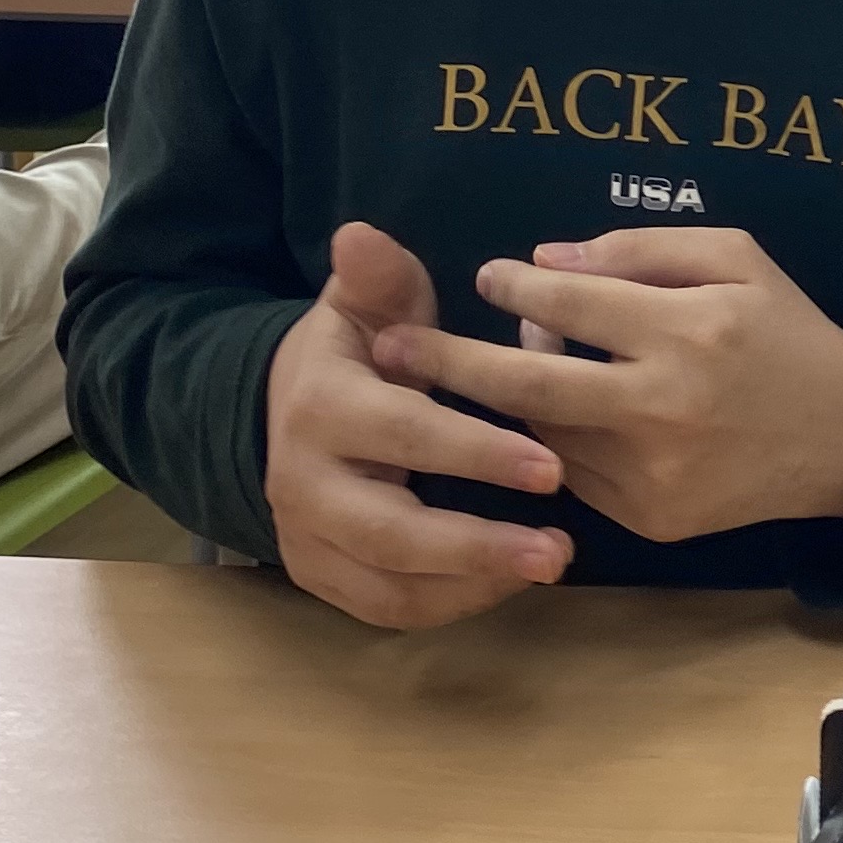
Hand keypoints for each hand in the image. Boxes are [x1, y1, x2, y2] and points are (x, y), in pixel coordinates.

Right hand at [263, 221, 572, 629]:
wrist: (282, 411)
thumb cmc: (354, 352)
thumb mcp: (362, 306)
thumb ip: (378, 277)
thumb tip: (361, 233)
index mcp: (322, 408)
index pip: (406, 434)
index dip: (477, 453)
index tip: (551, 467)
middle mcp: (304, 484)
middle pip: (393, 532)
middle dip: (479, 545)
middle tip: (560, 548)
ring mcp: (309, 539)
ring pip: (390, 586)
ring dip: (473, 585)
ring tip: (551, 565)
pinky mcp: (321, 577)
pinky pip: (386, 609)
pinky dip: (448, 606)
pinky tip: (508, 583)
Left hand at [379, 227, 842, 544]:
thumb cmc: (785, 333)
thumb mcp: (738, 259)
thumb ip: (641, 248)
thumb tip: (544, 259)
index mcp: (689, 331)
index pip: (572, 303)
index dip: (517, 286)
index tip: (489, 275)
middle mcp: (665, 406)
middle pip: (528, 383)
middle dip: (449, 362)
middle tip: (387, 346)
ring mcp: (654, 472)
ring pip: (541, 434)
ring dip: (506, 401)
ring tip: (482, 376)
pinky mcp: (649, 518)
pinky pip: (573, 474)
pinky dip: (551, 442)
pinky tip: (553, 418)